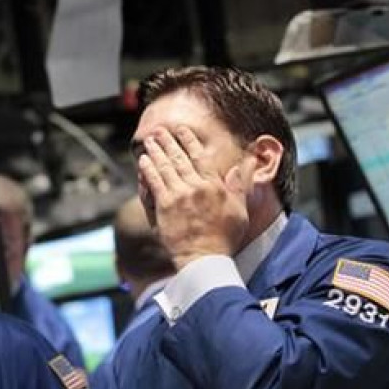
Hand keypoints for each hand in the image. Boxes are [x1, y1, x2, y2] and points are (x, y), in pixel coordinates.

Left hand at [138, 126, 248, 268]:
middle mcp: (195, 186)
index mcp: (213, 185)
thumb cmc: (224, 237)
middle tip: (160, 130)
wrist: (205, 257)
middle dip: (168, 141)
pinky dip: (148, 169)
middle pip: (179, 157)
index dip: (189, 140)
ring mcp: (178, 195)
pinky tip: (143, 161)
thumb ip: (240, 184)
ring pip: (165, 166)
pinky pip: (154, 182)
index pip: (199, 156)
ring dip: (156, 151)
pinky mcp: (164, 206)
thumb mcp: (240, 209)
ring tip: (149, 140)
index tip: (181, 130)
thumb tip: (246, 163)